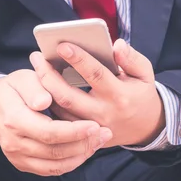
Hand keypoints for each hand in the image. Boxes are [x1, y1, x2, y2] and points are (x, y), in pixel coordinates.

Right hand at [0, 70, 112, 175]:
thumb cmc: (15, 88)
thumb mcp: (23, 78)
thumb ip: (35, 88)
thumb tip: (44, 102)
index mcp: (13, 120)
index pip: (49, 132)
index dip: (74, 131)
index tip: (95, 125)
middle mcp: (13, 143)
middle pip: (55, 151)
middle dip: (84, 143)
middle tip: (105, 132)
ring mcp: (17, 157)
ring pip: (56, 165)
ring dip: (81, 154)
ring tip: (100, 140)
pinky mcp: (23, 164)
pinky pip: (52, 170)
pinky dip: (72, 162)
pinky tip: (86, 149)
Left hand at [29, 39, 164, 147]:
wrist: (145, 128)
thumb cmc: (141, 94)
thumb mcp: (145, 74)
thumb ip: (132, 58)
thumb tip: (117, 45)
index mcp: (119, 95)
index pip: (95, 74)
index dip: (78, 59)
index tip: (62, 44)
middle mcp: (103, 113)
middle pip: (68, 96)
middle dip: (48, 75)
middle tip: (36, 56)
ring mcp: (90, 128)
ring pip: (59, 110)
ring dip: (44, 90)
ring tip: (36, 68)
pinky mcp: (83, 136)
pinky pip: (60, 121)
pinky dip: (49, 104)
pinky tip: (40, 86)